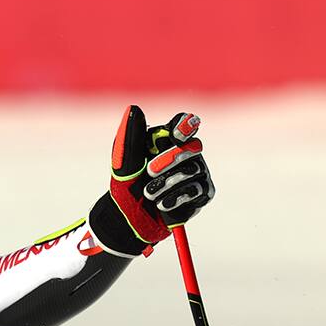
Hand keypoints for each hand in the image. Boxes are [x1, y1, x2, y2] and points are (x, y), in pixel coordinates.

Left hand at [88, 105, 215, 256]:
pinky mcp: (202, 193)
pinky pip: (197, 190)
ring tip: (148, 193)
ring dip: (167, 183)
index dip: (185, 125)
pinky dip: (177, 197)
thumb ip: (129, 135)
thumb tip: (134, 107)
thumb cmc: (126, 185)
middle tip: (148, 171)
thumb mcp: (123, 160)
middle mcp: (186, 153)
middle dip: (169, 159)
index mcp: (167, 140)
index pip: (184, 124)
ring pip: (193, 170)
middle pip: (191, 147)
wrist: (128, 218)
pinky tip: (162, 204)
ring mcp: (197, 173)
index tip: (176, 134)